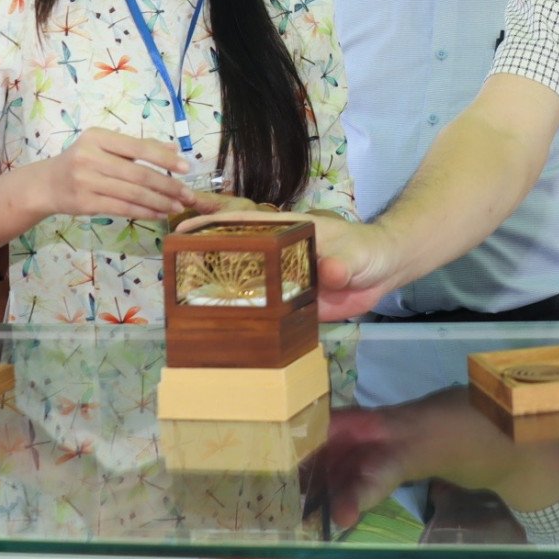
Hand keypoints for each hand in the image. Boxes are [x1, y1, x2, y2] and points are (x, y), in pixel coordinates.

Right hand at [28, 128, 202, 222]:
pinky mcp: (85, 204)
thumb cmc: (81, 161)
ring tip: (178, 206)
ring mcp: (86, 182)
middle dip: (168, 186)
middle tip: (188, 194)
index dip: (164, 158)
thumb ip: (137, 147)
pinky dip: (144, 212)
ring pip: (132, 194)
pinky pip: (122, 209)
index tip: (187, 167)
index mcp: (98, 137)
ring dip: (160, 202)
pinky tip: (159, 214)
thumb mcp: (104, 146)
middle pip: (138, 174)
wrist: (45, 184)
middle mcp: (90, 157)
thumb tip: (173, 148)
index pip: (138, 147)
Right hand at [172, 209, 401, 318]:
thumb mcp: (357, 254)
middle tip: (173, 274)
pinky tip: (227, 332)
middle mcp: (279, 256)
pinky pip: (266, 313)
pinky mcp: (292, 305)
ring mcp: (284, 281)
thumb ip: (343, 263)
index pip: (246, 226)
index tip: (182, 231)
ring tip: (187, 307)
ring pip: (247, 286)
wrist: (385, 271)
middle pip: (237, 255)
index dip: (214, 227)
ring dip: (221, 294)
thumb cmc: (368, 250)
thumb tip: (330, 273)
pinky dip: (248, 320)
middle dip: (205, 261)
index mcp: (287, 233)